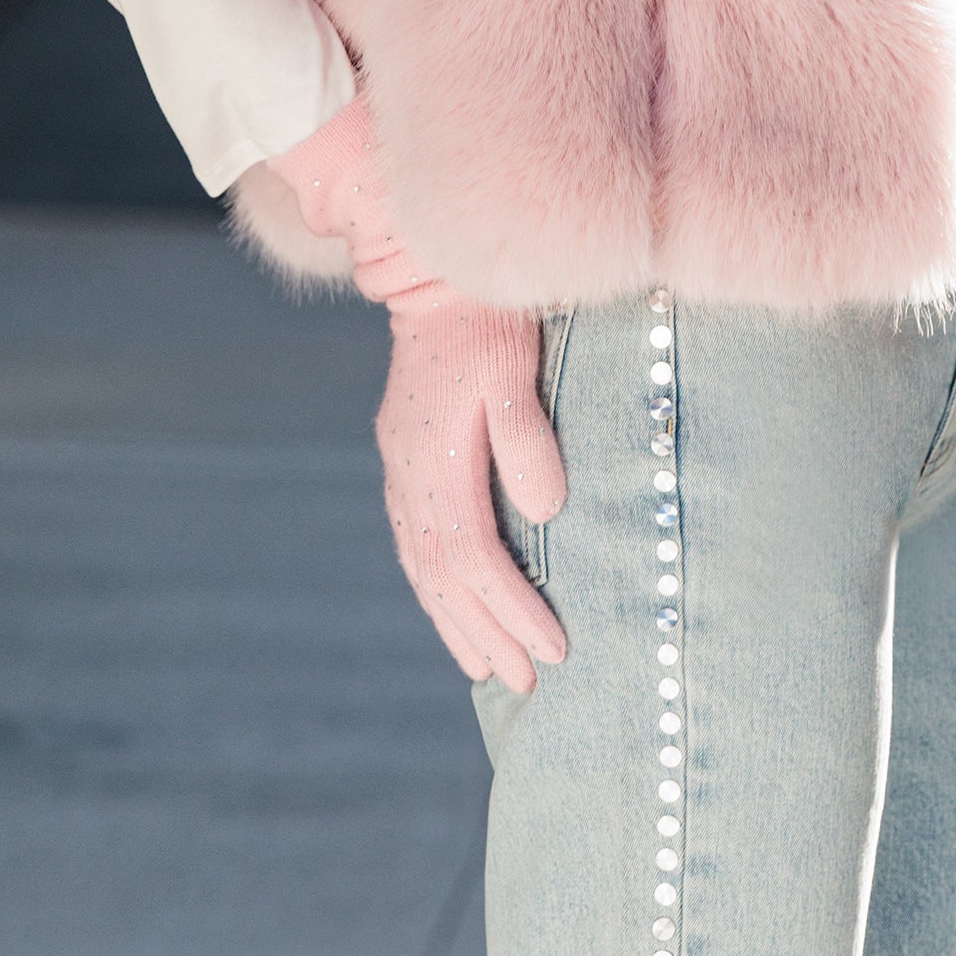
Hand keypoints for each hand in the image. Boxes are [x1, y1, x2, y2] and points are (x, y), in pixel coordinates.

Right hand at [375, 290, 568, 693]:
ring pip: (421, 566)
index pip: (474, 559)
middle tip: (529, 681)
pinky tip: (450, 605)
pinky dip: (434, 586)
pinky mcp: (403, 456)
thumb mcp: (514, 373)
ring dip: (455, 622)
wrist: (434, 273)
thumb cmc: (487, 320)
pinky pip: (412, 542)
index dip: (513, 609)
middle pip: (445, 578)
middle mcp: (408, 474)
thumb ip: (527, 443)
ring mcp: (400, 467)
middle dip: (487, 633)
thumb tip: (547, 511)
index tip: (556, 647)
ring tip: (489, 668)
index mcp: (434, 462)